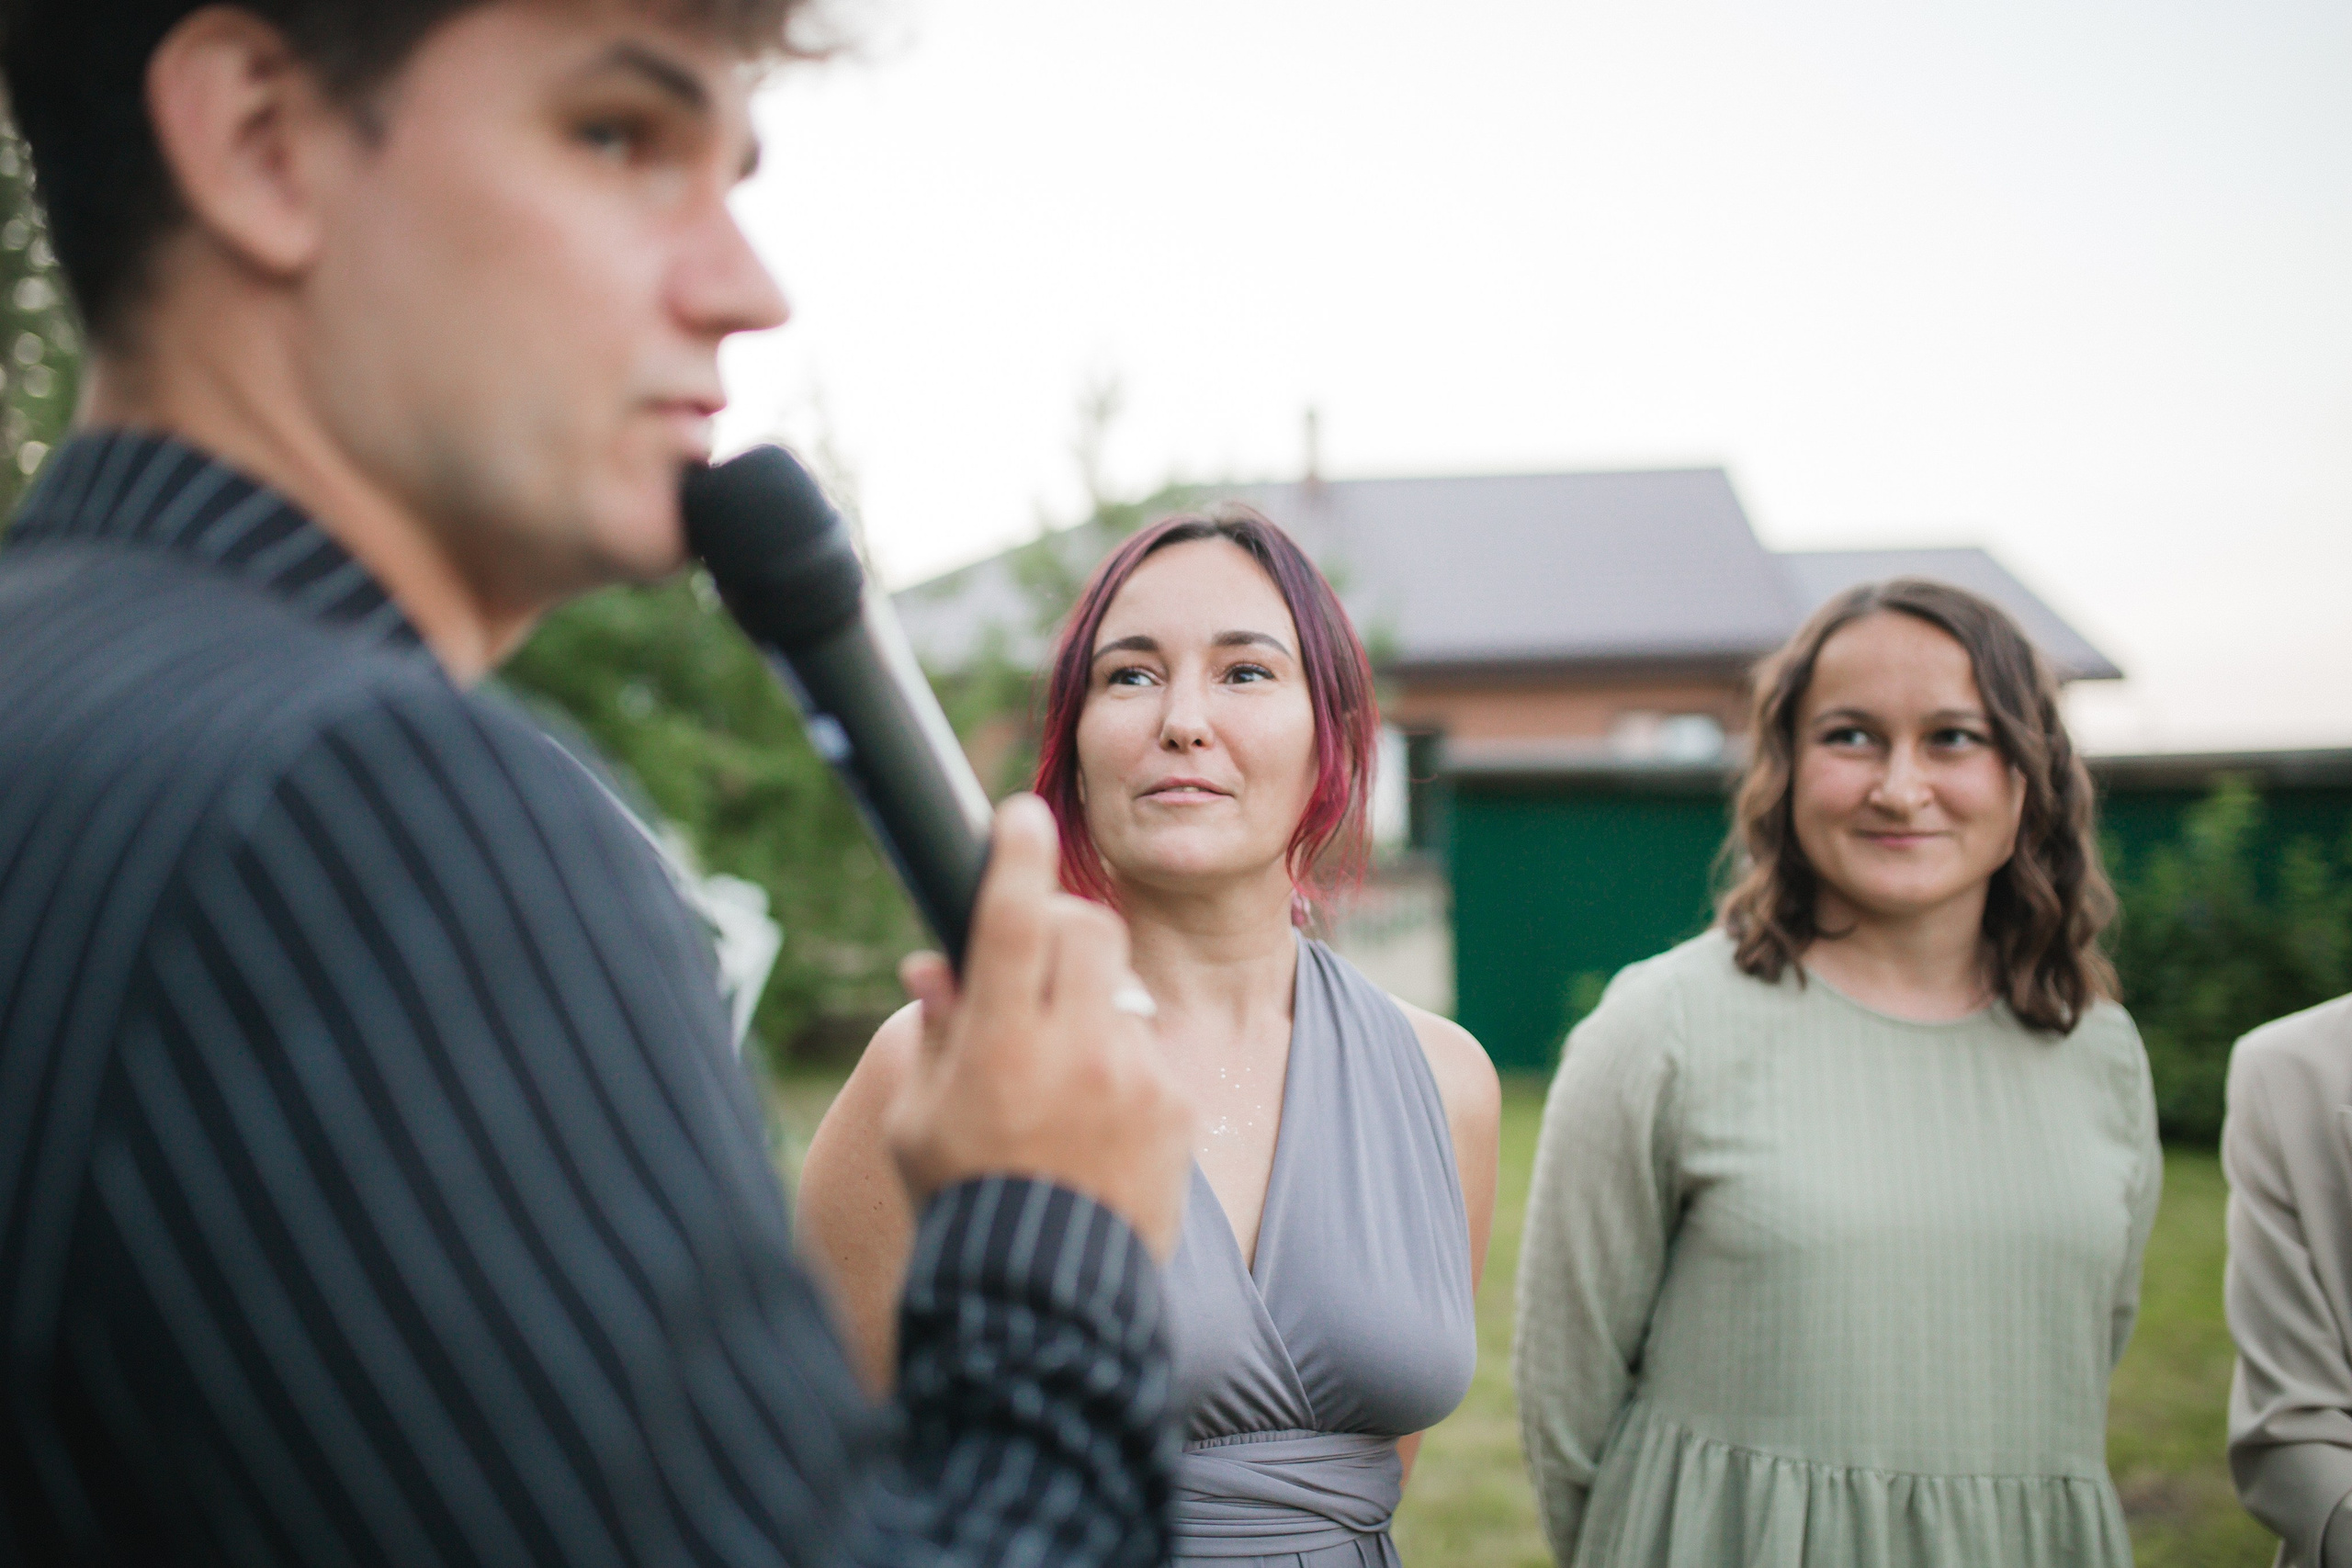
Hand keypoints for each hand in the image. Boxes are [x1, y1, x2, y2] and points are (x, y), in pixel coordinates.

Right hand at [883, 795, 1192, 1258]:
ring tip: (1060, 1073)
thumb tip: (935, 963)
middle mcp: (1074, 1052)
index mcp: (999, 1048)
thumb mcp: (919, 1120)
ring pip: (1118, 988)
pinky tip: (1095, 1118)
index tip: (1021, 814)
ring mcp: (1134, 1078)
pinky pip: (1146, 1050)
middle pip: (1089, 927)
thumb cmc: (967, 1203)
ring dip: (1088, 1005)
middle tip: (1040, 952)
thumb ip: (937, 1032)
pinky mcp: (1176, 1108)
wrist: (1048, 1300)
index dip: (1017, 857)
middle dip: (1065, 923)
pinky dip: (1120, 1064)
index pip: (1014, 921)